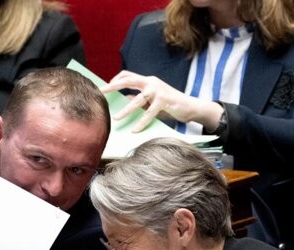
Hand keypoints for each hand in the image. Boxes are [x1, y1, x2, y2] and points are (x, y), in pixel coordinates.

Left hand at [100, 70, 223, 132]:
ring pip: (137, 99)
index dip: (116, 79)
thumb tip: (125, 100)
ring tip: (116, 118)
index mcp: (148, 81)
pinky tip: (135, 130)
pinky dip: (141, 122)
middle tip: (102, 92)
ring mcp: (158, 90)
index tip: (105, 87)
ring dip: (125, 110)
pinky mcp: (164, 101)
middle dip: (113, 86)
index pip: (128, 75)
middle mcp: (152, 82)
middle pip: (129, 80)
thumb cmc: (170, 104)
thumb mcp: (152, 101)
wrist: (191, 107)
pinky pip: (149, 112)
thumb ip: (140, 99)